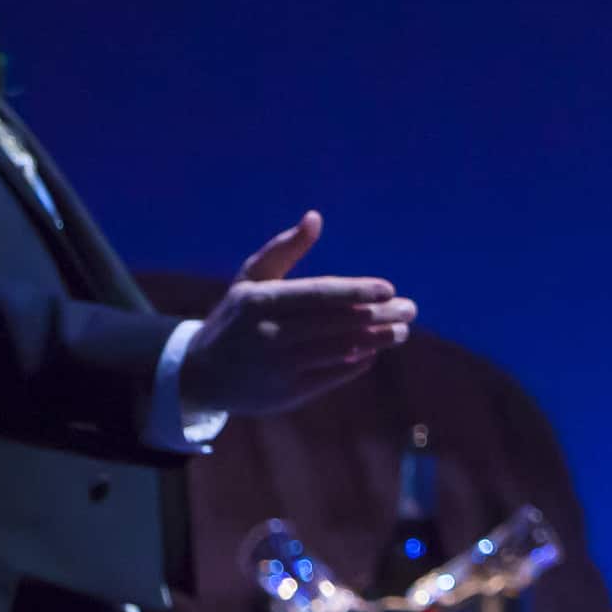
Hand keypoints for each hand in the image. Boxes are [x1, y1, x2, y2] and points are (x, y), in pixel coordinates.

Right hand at [181, 211, 415, 419]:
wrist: (201, 375)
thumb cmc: (235, 318)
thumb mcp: (250, 279)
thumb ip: (284, 249)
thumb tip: (315, 217)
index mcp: (260, 301)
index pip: (318, 295)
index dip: (356, 291)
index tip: (388, 288)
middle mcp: (269, 334)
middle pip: (336, 323)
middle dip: (378, 316)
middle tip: (410, 309)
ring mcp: (279, 367)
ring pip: (340, 350)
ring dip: (376, 340)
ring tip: (401, 331)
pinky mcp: (287, 394)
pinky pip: (333, 375)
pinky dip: (357, 363)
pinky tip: (374, 351)